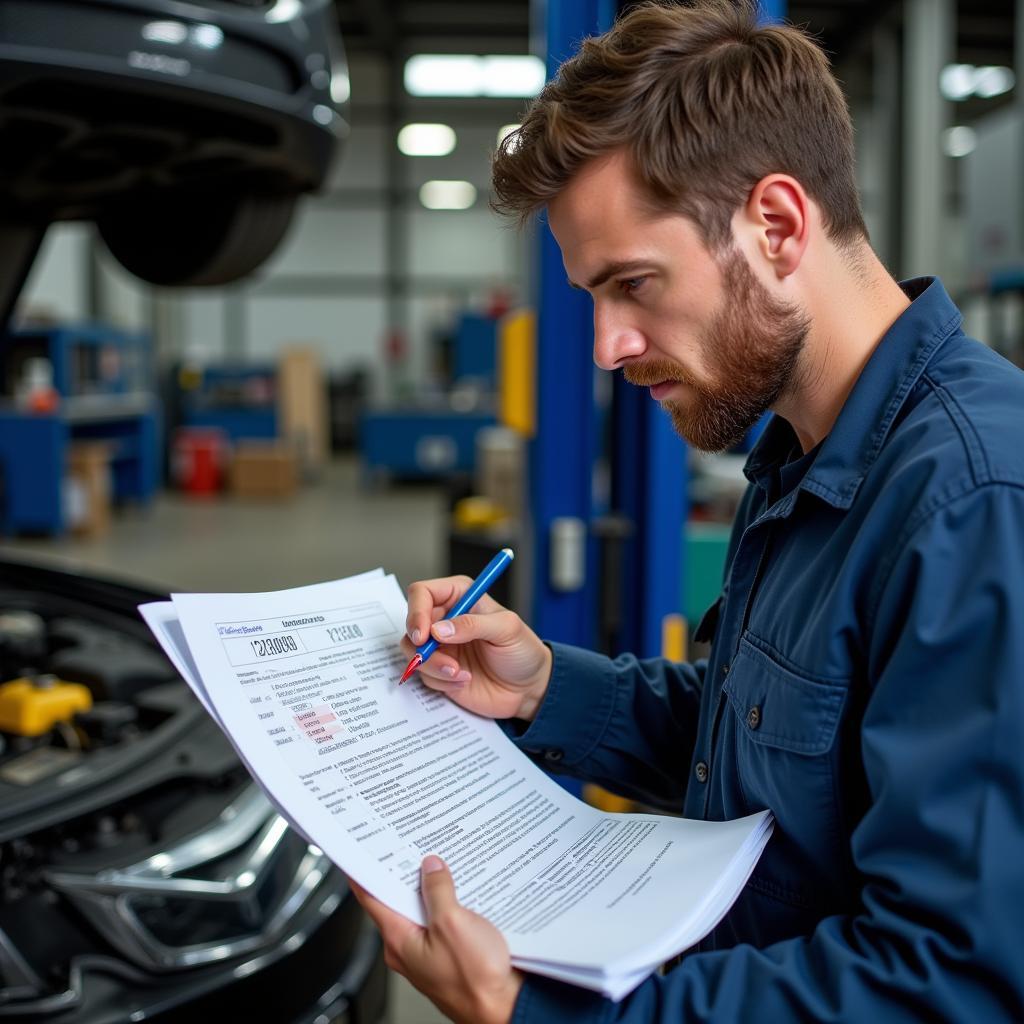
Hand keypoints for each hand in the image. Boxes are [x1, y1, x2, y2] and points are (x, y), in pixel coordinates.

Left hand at [350, 856, 522, 1023]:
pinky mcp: (448, 954)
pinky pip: (441, 923)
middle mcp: (409, 949)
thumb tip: (431, 867)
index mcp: (400, 941)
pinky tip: (462, 893)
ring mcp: (428, 953)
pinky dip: (448, 905)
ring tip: (443, 866)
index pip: (371, 899)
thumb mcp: (452, 923)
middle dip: (406, 874)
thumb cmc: (475, 981)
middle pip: (398, 902)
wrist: (503, 1009)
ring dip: (432, 890)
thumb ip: (438, 891)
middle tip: (414, 847)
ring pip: (423, 911)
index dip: (365, 873)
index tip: (362, 853)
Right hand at [404, 575, 550, 720]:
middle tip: (445, 662)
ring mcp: (441, 646)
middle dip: (422, 647)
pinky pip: (424, 675)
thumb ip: (473, 624)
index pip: (423, 593)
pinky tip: (465, 680)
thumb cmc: (523, 651)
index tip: (424, 635)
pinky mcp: (439, 670)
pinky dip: (442, 681)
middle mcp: (445, 619)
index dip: (417, 611)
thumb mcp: (507, 629)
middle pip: (412, 624)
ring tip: (461, 674)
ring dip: (433, 666)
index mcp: (460, 597)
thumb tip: (439, 630)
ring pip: (413, 652)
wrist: (528, 689)